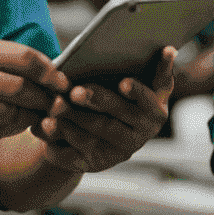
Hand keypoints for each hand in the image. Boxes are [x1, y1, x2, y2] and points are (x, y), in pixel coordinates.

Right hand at [0, 36, 66, 147]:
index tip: (63, 83)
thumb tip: (46, 64)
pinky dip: (9, 130)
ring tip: (34, 116)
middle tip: (55, 105)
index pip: (25, 58)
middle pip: (23, 88)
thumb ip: (0, 55)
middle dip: (45, 99)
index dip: (51, 72)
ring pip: (11, 114)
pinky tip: (11, 125)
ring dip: (29, 118)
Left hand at [33, 48, 174, 172]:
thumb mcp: (145, 85)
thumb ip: (157, 70)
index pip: (147, 104)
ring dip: (71, 123)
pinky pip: (72, 156)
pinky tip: (44, 125)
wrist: (105, 131)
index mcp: (153, 115)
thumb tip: (169, 50)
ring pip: (90, 138)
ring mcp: (113, 154)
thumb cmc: (125, 98)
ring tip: (55, 106)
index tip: (123, 82)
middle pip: (113, 121)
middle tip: (76, 91)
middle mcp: (136, 138)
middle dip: (94, 104)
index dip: (136, 93)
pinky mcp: (91, 165)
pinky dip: (56, 142)